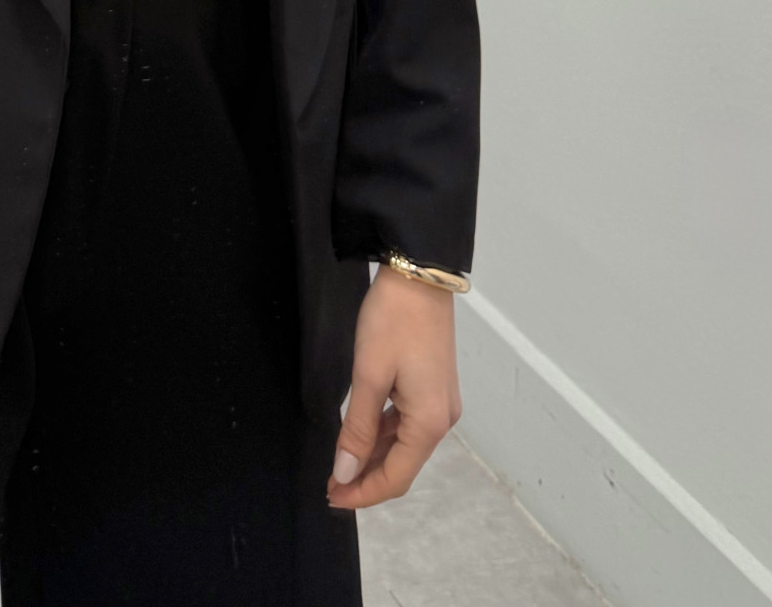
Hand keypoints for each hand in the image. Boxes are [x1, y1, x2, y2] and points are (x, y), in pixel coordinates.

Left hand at [325, 265, 461, 509]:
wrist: (420, 274)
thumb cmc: (394, 320)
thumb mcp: (369, 375)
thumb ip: (357, 428)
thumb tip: (346, 471)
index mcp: (429, 422)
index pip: (395, 477)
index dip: (363, 493)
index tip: (332, 497)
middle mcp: (442, 419)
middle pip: (402, 465)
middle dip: (366, 478)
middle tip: (330, 483)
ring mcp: (440, 403)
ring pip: (403, 444)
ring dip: (372, 456)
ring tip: (339, 463)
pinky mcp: (433, 388)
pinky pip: (407, 423)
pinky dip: (383, 434)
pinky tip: (359, 434)